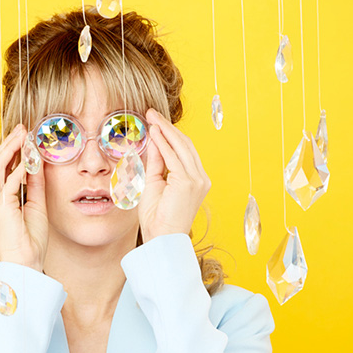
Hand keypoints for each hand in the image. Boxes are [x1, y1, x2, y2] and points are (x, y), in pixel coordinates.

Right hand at [0, 125, 48, 271]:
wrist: (26, 266)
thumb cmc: (29, 242)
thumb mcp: (34, 206)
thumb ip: (34, 185)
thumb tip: (37, 164)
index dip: (7, 152)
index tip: (20, 138)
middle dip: (7, 144)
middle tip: (21, 129)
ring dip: (10, 149)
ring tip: (23, 136)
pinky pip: (7, 183)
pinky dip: (18, 169)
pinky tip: (28, 160)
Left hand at [138, 108, 210, 242]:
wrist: (162, 239)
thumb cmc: (157, 218)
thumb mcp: (154, 183)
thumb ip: (156, 162)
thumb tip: (154, 141)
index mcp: (195, 180)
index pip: (184, 150)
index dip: (169, 134)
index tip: (155, 121)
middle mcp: (200, 178)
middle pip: (185, 144)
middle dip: (167, 127)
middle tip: (152, 113)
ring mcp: (197, 179)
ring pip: (181, 146)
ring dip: (165, 129)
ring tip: (152, 117)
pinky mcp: (189, 182)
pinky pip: (174, 156)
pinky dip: (164, 142)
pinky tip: (154, 132)